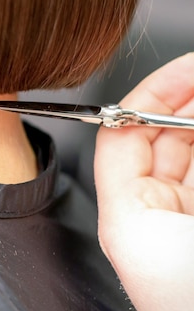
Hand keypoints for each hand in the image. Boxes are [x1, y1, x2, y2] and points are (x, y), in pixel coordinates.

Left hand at [94, 53, 193, 310]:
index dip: (155, 91)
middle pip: (160, 142)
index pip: (123, 132)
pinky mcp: (192, 244)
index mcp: (128, 220)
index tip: (191, 66)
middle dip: (189, 105)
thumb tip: (193, 104)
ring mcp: (174, 234)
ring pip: (188, 163)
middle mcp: (145, 224)